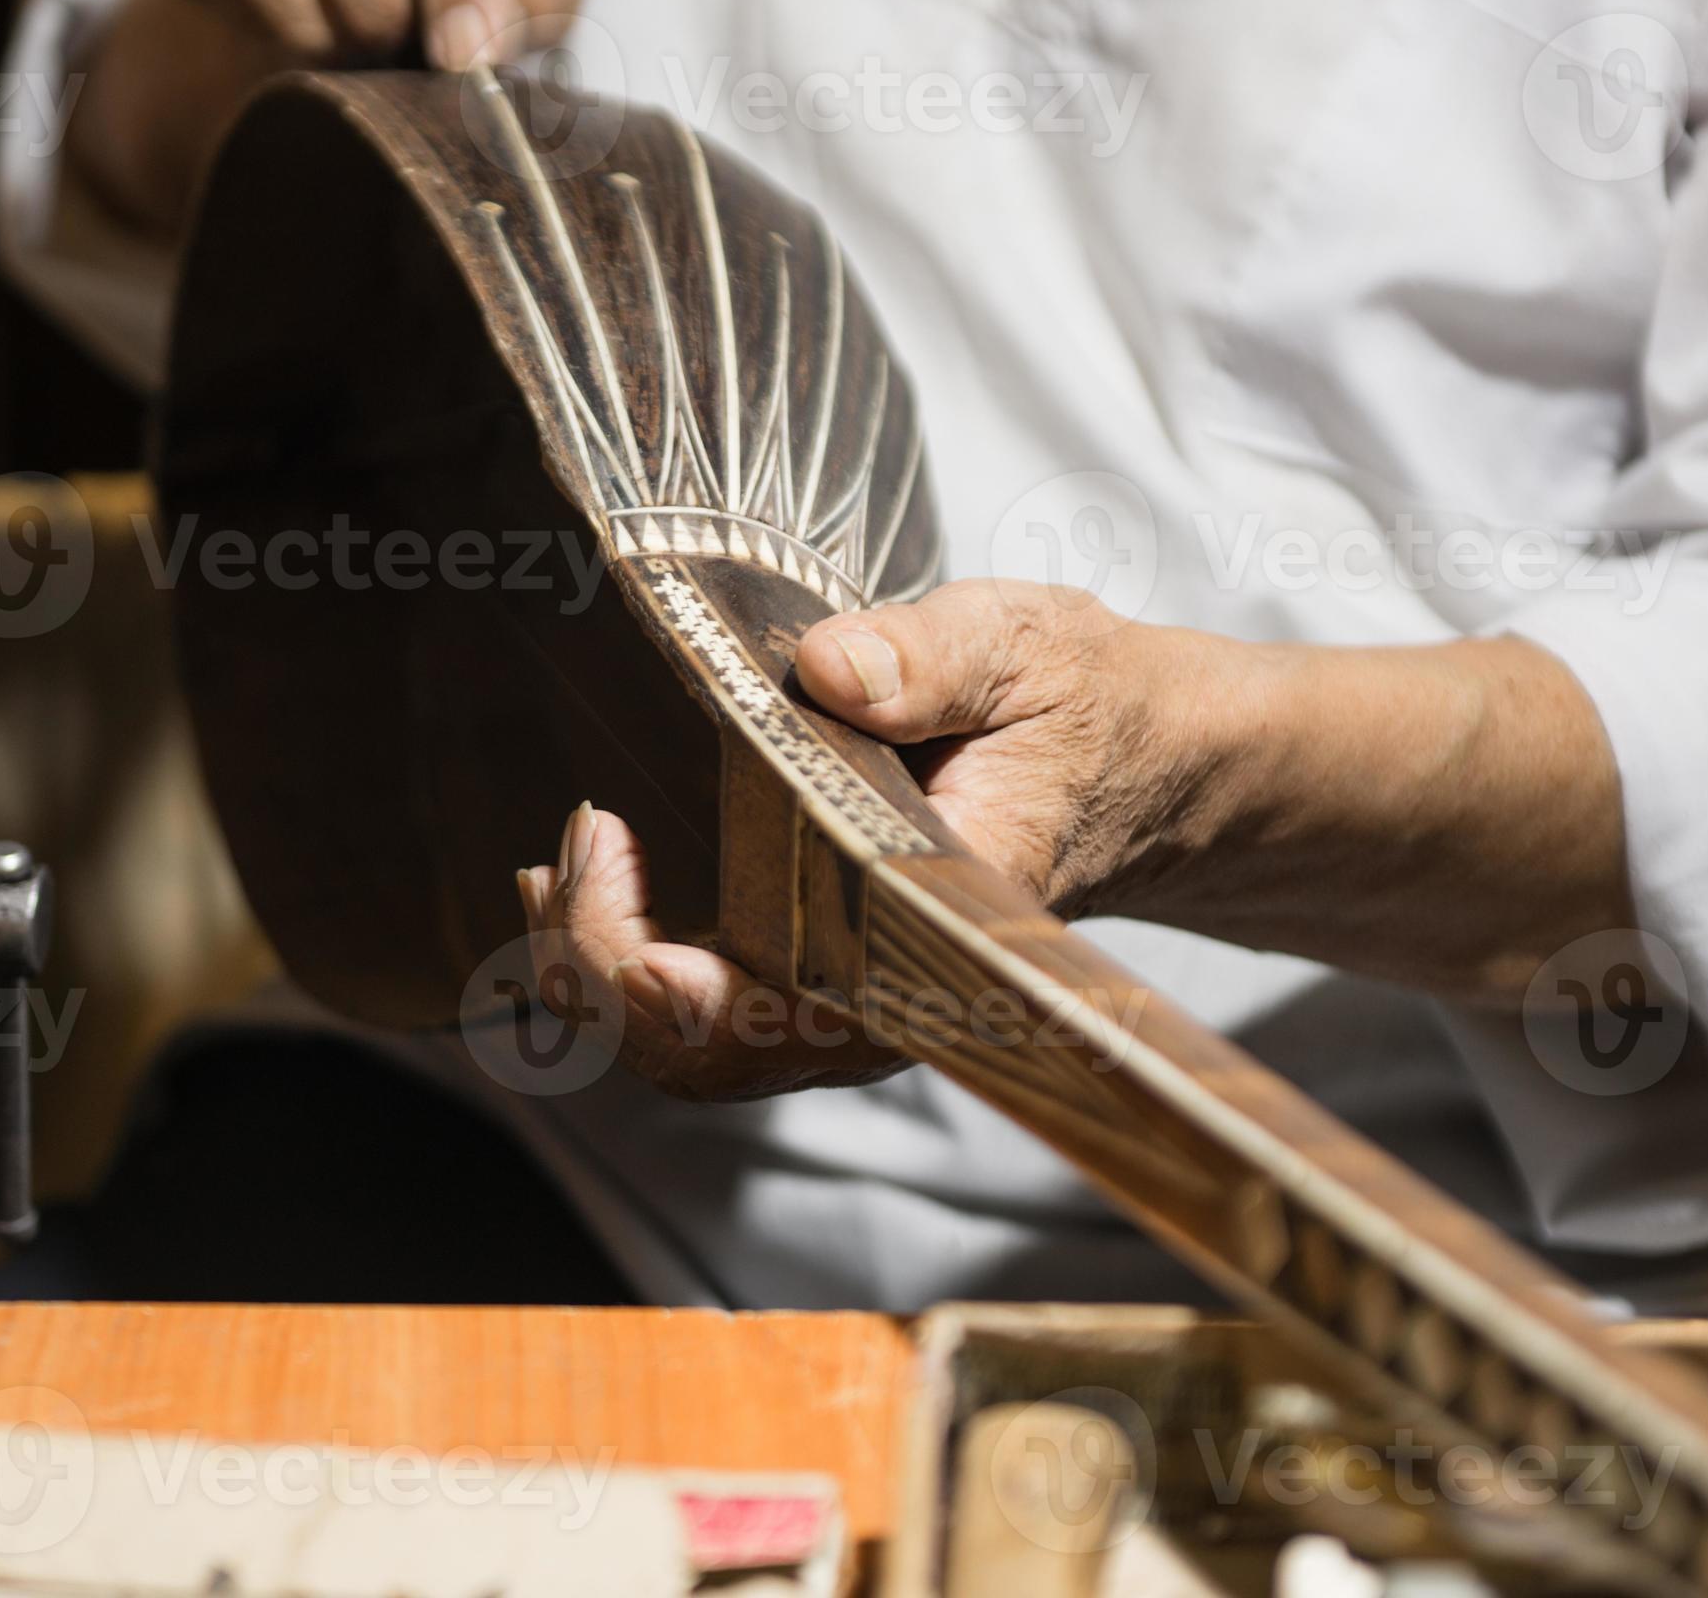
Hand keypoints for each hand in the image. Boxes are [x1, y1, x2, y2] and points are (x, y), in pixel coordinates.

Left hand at [516, 580, 1631, 1101]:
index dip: (633, 953)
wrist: (1154, 767)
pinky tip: (595, 879)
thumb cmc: (1087, 712)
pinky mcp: (835, 976)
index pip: (751, 1011)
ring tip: (553, 871)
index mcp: (926, 940)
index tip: (599, 828)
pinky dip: (631, 965)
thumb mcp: (1024, 652)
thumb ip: (930, 656)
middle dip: (589, 976)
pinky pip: (713, 1015)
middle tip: (556, 855)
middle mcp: (881, 999)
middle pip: (698, 1055)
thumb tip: (832, 669)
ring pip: (695, 1050)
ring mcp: (854, 1002)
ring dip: (596, 977)